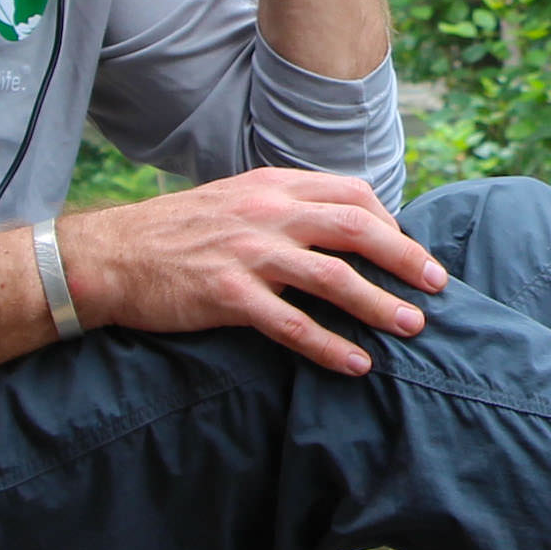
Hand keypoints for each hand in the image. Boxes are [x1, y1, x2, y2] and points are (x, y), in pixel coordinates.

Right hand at [58, 168, 443, 376]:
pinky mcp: (228, 296)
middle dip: (405, 258)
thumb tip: (340, 226)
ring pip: (333, 277)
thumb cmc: (177, 232)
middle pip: (356, 229)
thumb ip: (285, 207)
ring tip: (412, 326)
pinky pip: (292, 324)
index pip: (352, 195)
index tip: (410, 252)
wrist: (113, 256)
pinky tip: (356, 363)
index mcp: (273, 186)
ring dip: (379, 304)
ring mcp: (248, 253)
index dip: (391, 223)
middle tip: (437, 285)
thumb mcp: (236, 199)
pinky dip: (330, 345)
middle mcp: (267, 213)